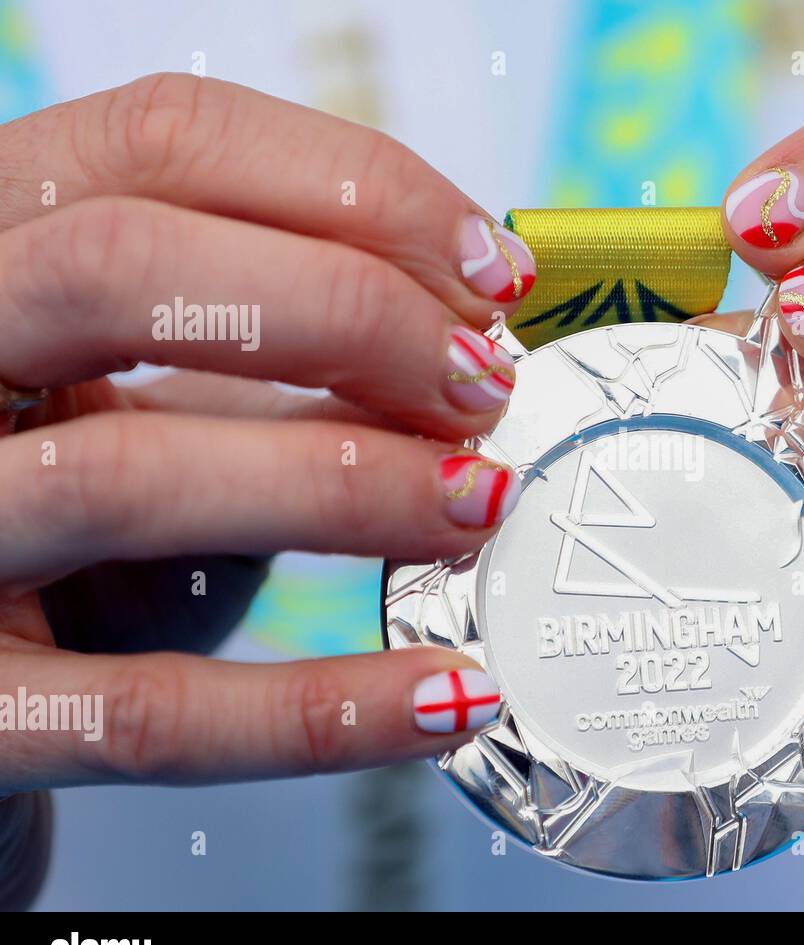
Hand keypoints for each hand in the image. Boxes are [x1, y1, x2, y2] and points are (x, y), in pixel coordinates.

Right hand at [0, 75, 533, 886]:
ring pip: (125, 477)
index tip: (491, 271)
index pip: (159, 141)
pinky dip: (322, 713)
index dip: (354, 188)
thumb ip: (276, 352)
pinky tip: (448, 699)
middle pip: (118, 267)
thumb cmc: (85, 520)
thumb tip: (468, 340)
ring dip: (347, 486)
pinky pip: (151, 718)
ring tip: (479, 503)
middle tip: (484, 384)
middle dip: (347, 313)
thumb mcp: (153, 398)